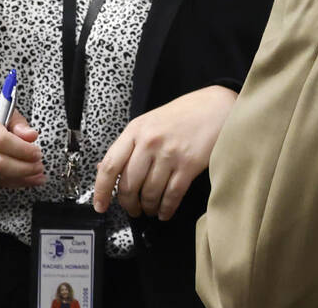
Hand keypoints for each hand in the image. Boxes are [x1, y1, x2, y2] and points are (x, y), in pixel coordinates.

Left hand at [93, 85, 236, 220]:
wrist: (217, 106)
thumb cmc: (183, 114)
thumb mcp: (150, 122)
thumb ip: (128, 145)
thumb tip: (104, 168)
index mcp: (136, 130)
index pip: (110, 165)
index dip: (101, 190)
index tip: (100, 205)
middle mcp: (149, 142)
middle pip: (129, 185)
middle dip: (129, 204)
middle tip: (133, 210)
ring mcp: (169, 154)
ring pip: (150, 193)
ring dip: (148, 208)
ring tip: (150, 210)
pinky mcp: (189, 165)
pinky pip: (172, 195)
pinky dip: (166, 209)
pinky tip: (165, 212)